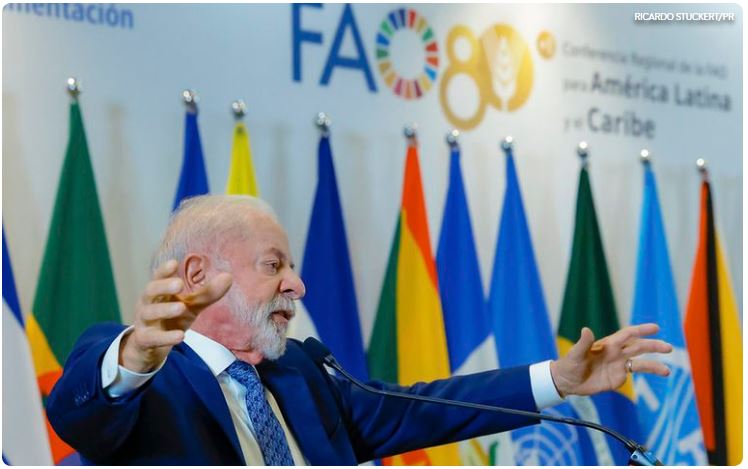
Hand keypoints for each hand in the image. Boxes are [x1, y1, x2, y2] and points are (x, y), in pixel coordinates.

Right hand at [120, 259, 232, 372]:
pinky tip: (180, 336)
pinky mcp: (144, 340)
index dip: (164, 270)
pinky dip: (166, 337)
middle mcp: (147, 303)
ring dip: (165, 310)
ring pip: (150, 313)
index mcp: (158, 292)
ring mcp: (144, 322)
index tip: (174, 263)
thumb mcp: (191, 305)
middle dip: (163, 287)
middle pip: (150, 291)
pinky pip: (153, 338)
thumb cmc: (171, 319)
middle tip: (179, 284)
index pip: (158, 277)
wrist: (151, 347)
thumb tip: (229, 276)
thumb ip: (207, 293)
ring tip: (182, 308)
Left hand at [549, 323, 671, 396]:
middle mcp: (616, 353)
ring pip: (640, 363)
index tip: (655, 327)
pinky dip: (647, 374)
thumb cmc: (570, 364)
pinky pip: (634, 374)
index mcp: (608, 344)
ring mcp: (618, 365)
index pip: (628, 334)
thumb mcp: (575, 354)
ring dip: (654, 365)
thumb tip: (586, 329)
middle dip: (653, 346)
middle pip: (639, 347)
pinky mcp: (618, 378)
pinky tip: (656, 375)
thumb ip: (583, 343)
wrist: (568, 381)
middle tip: (668, 348)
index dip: (641, 330)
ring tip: (667, 371)